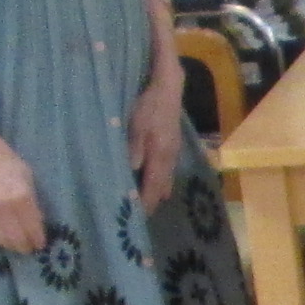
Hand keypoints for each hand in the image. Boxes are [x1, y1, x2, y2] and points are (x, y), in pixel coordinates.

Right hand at [0, 130, 44, 254]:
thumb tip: (36, 222)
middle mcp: (3, 207)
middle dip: (25, 246)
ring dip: (8, 244)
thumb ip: (31, 200)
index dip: (38, 240)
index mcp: (21, 197)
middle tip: (28, 247)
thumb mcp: (26, 177)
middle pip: (16, 239)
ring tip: (13, 243)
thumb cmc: (5, 159)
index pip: (33, 229)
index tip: (40, 244)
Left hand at [130, 67, 183, 210]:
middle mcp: (169, 158)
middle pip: (162, 186)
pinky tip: (160, 185)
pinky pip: (169, 170)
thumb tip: (131, 172)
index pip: (153, 185)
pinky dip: (163, 182)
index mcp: (159, 154)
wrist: (169, 87)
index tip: (137, 217)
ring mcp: (173, 152)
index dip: (146, 201)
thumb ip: (134, 148)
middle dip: (152, 201)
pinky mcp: (173, 146)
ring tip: (150, 205)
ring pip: (167, 179)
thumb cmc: (148, 104)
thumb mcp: (136, 124)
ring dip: (158, 192)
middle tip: (141, 217)